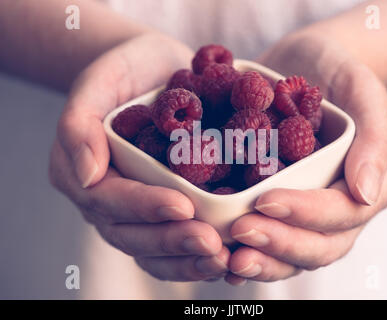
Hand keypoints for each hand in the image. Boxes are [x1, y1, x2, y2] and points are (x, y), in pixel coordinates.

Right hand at [49, 34, 229, 281]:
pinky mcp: (164, 207)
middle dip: (173, 241)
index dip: (145, 206)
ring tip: (224, 259)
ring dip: (188, 259)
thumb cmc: (128, 68)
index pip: (110, 199)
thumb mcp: (101, 79)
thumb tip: (87, 175)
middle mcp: (106, 198)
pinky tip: (228, 258)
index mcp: (83, 171)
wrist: (158, 70)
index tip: (184, 206)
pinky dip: (198, 256)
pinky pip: (175, 239)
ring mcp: (136, 208)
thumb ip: (80, 122)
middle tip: (212, 244)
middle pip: (133, 234)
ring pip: (154, 249)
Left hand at [224, 33, 386, 284]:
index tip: (264, 201)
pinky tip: (222, 257)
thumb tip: (366, 195)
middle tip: (240, 233)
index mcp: (366, 184)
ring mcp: (308, 212)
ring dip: (263, 259)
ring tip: (229, 259)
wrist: (299, 65)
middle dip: (279, 243)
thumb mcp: (360, 87)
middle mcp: (339, 208)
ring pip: (293, 253)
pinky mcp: (279, 208)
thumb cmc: (334, 70)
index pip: (342, 213)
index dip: (305, 213)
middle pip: (317, 245)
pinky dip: (248, 253)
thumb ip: (373, 137)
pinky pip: (269, 239)